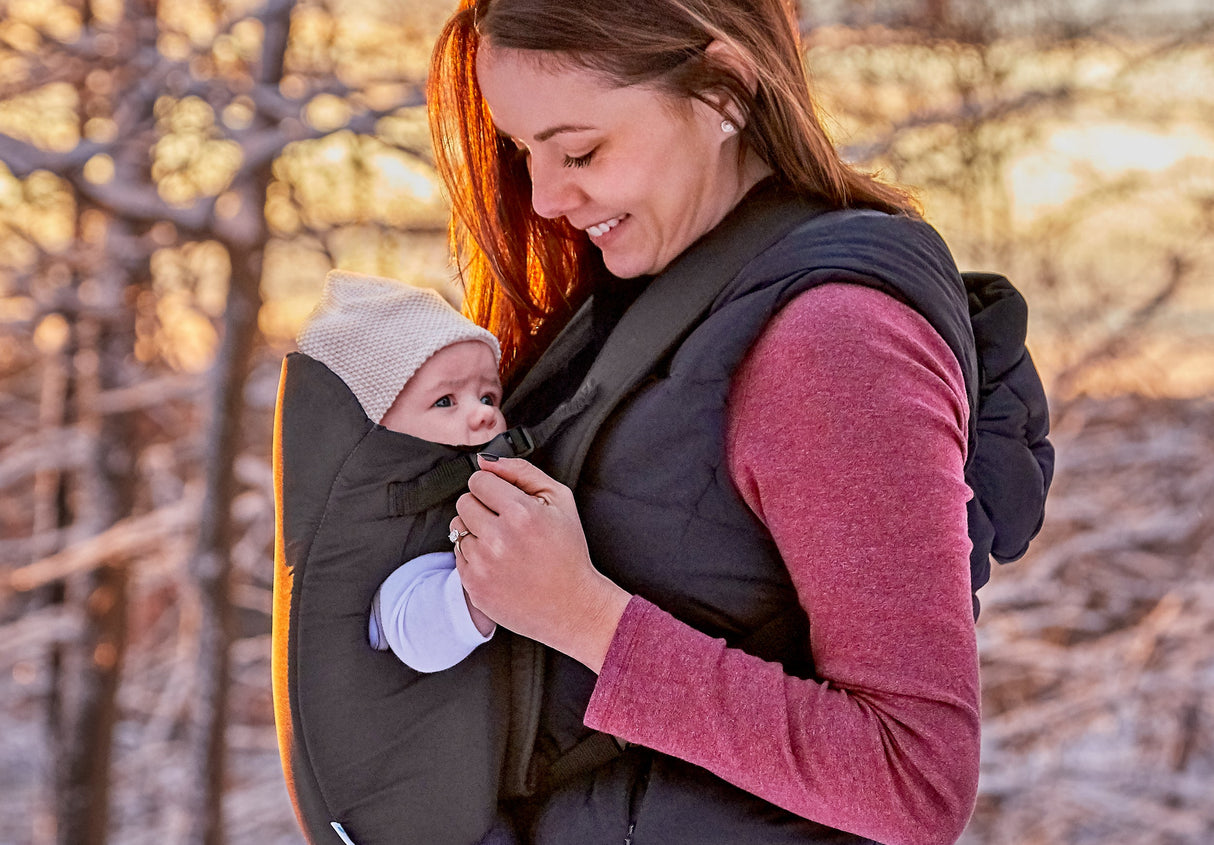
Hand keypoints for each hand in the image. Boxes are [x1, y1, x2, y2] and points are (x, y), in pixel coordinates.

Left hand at [452, 455, 630, 671]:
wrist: (572, 606)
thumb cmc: (568, 550)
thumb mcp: (559, 500)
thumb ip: (521, 472)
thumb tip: (485, 460)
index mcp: (521, 513)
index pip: (479, 480)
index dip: (493, 487)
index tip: (505, 499)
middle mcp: (498, 538)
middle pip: (464, 502)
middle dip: (482, 507)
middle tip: (505, 522)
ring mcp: (483, 565)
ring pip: (457, 528)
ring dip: (476, 531)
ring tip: (502, 544)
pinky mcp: (473, 586)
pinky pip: (457, 554)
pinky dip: (474, 555)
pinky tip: (498, 562)